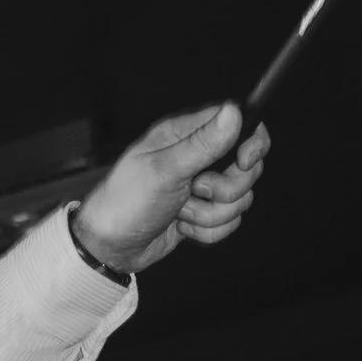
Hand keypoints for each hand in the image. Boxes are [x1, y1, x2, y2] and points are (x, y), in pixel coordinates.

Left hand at [75, 106, 267, 273]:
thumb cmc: (125, 203)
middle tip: (195, 190)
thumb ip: (203, 144)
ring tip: (179, 212)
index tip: (243, 161)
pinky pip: (228, 222)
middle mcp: (197, 158)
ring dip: (210, 214)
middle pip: (246, 167)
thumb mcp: (165, 170)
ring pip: (239, 199)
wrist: (109, 248)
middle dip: (226, 188)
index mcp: (186, 135)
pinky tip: (181, 227)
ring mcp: (201, 187)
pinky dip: (206, 231)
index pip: (239, 124)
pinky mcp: (202, 214)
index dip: (252, 143)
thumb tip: (234, 112)